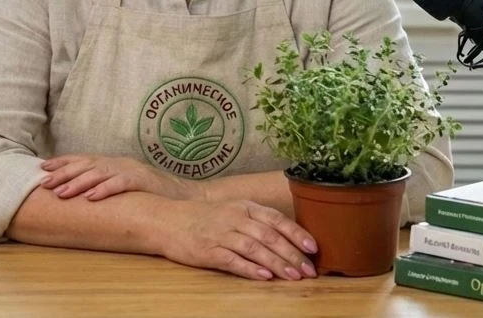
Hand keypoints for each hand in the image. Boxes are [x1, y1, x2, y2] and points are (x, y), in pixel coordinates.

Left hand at [39, 154, 200, 200]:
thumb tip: (80, 192)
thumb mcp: (124, 184)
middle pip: (87, 165)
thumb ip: (106, 183)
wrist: (183, 195)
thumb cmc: (151, 192)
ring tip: (62, 193)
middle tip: (44, 182)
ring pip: (99, 173)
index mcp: (113, 163)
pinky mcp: (142, 180)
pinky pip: (120, 184)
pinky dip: (104, 189)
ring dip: (78, 183)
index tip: (42, 168)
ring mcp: (130, 170)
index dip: (63, 162)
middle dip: (63, 173)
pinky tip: (91, 197)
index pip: (84, 159)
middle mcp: (119, 162)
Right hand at [157, 199, 317, 280]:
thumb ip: (257, 220)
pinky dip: (250, 268)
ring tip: (293, 276)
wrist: (168, 220)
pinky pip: (233, 260)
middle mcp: (235, 218)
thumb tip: (288, 236)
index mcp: (244, 207)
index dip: (297, 233)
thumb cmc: (205, 217)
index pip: (276, 219)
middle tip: (309, 270)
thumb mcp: (233, 210)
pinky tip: (264, 276)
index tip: (313, 247)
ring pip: (255, 248)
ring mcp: (221, 234)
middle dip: (292, 254)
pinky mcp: (208, 251)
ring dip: (277, 263)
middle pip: (269, 236)